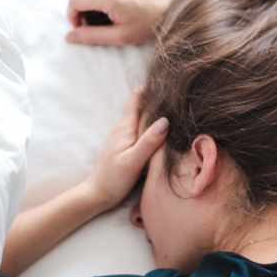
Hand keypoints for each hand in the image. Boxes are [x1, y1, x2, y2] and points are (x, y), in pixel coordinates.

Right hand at [66, 0, 177, 45]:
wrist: (174, 9)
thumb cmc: (151, 25)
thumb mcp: (121, 36)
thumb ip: (93, 36)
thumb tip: (70, 37)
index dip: (72, 16)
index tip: (81, 27)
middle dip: (77, 6)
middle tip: (88, 22)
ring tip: (101, 14)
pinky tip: (110, 3)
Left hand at [83, 88, 168, 208]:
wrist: (98, 194)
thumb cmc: (114, 179)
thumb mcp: (133, 161)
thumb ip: (148, 141)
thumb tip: (165, 121)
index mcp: (125, 127)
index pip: (136, 98)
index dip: (150, 87)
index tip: (167, 81)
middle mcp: (124, 128)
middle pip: (142, 105)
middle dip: (157, 98)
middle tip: (179, 92)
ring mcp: (126, 137)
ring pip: (143, 118)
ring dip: (157, 112)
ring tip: (176, 108)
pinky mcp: (128, 146)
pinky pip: (143, 130)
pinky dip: (154, 126)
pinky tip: (165, 131)